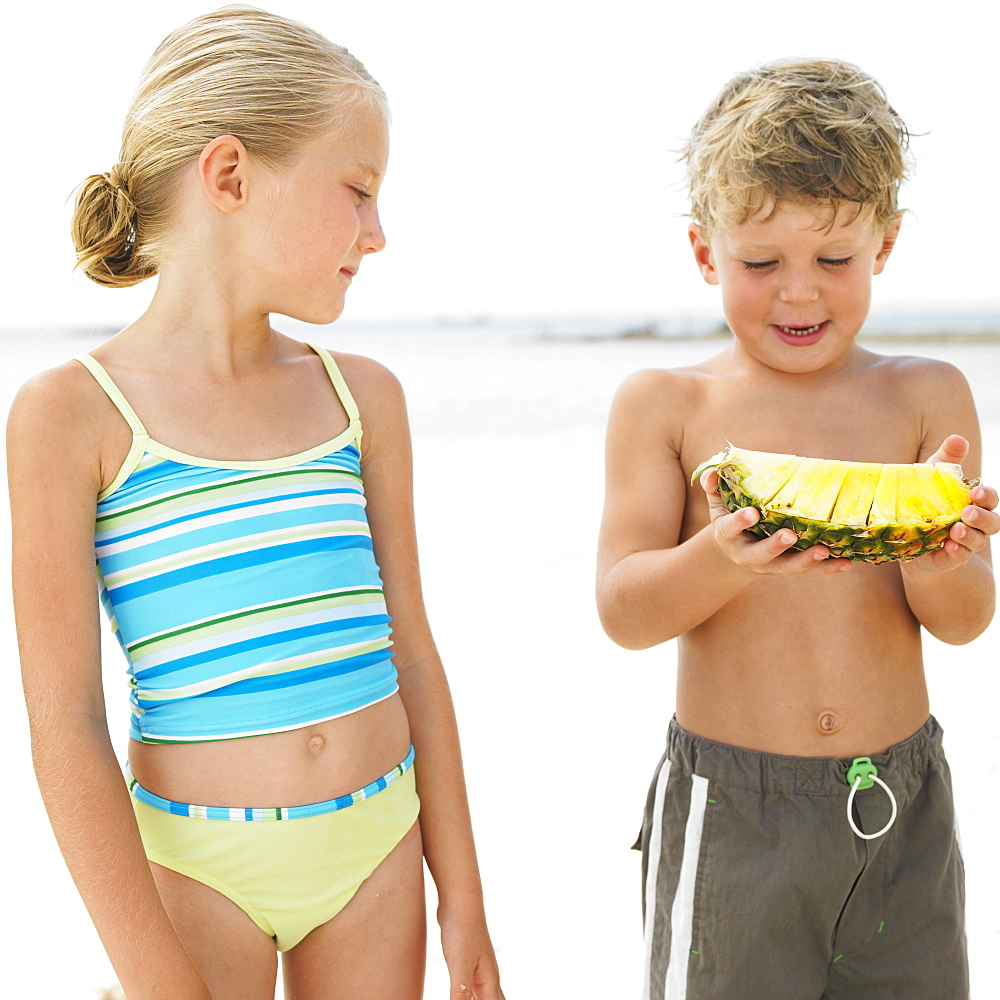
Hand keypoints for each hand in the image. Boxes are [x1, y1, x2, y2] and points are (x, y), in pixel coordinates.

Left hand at [439, 910, 504, 999]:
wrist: (459, 902)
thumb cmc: (462, 930)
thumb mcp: (460, 964)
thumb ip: (461, 991)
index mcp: (490, 981)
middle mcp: (488, 977)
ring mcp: (478, 970)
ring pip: (484, 996)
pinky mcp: (467, 963)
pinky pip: (472, 989)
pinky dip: (469, 997)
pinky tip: (461, 996)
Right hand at [701, 469, 851, 576]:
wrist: (733, 556)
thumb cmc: (729, 521)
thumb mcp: (717, 505)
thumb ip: (714, 487)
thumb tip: (713, 469)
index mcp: (729, 535)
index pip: (731, 528)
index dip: (740, 521)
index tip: (752, 513)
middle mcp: (748, 554)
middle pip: (761, 554)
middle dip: (775, 546)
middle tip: (790, 535)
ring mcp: (770, 564)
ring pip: (787, 567)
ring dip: (806, 561)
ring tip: (823, 551)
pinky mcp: (788, 568)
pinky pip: (809, 572)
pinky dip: (827, 569)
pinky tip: (846, 563)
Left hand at [906, 435, 998, 572]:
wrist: (908, 532)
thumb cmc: (927, 498)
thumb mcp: (933, 475)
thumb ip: (947, 458)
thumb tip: (958, 439)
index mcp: (975, 502)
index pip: (989, 499)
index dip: (987, 496)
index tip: (975, 491)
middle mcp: (976, 523)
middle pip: (992, 522)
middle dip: (983, 516)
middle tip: (967, 511)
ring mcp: (965, 542)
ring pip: (978, 541)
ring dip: (969, 536)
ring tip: (956, 531)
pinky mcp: (949, 557)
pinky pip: (958, 557)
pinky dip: (956, 552)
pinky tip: (949, 547)